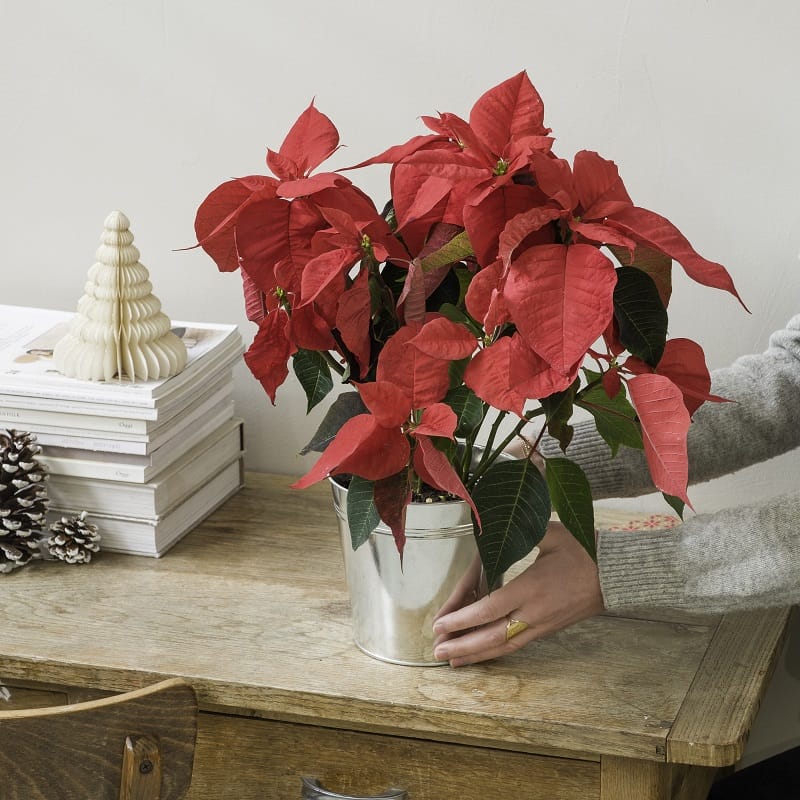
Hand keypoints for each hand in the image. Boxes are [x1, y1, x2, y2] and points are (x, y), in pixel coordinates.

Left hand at [432, 523, 603, 666]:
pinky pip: (516, 645)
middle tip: (437, 651)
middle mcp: (534, 612)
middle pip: (492, 636)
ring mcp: (541, 624)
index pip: (490, 609)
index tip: (440, 625)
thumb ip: (520, 531)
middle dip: (462, 646)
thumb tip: (492, 523)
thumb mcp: (550, 533)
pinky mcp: (546, 629)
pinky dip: (495, 652)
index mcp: (531, 588)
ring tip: (451, 662)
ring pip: (504, 646)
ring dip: (476, 655)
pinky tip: (480, 655)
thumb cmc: (582, 549)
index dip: (463, 620)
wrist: (614, 575)